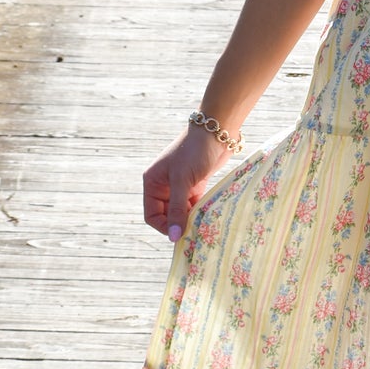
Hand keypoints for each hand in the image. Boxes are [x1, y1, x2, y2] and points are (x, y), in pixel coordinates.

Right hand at [142, 124, 233, 241]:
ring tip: (203, 226)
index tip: (180, 235)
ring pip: (182, 212)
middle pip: (167, 215)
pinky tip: (208, 217)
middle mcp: (163, 185)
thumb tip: (174, 237)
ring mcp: (179, 186)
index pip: (152, 215)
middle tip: (195, 233)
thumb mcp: (183, 181)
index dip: (164, 227)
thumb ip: (178, 209)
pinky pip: (193, 205)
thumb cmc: (195, 151)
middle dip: (179, 224)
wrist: (217, 131)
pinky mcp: (195, 185)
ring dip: (190, 219)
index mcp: (153, 183)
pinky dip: (199, 211)